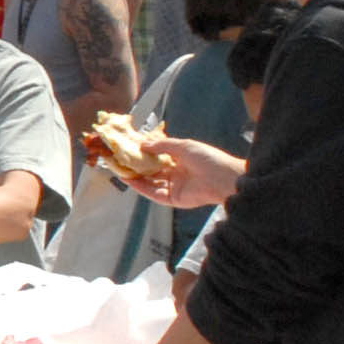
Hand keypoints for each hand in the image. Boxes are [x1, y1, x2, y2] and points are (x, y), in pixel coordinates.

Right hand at [125, 136, 244, 210]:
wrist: (223, 178)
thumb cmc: (208, 159)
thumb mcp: (183, 146)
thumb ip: (162, 145)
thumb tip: (143, 144)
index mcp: (181, 160)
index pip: (158, 157)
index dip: (144, 153)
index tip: (131, 148)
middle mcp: (176, 174)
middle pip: (152, 171)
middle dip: (137, 166)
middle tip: (122, 160)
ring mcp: (174, 187)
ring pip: (151, 183)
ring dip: (136, 177)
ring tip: (121, 170)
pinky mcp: (173, 199)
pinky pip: (154, 194)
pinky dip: (142, 188)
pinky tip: (131, 181)